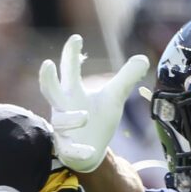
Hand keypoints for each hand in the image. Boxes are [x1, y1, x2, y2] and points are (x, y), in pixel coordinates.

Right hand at [38, 34, 148, 172]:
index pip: (68, 70)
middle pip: (49, 90)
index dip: (70, 54)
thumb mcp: (114, 97)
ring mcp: (62, 129)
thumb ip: (126, 78)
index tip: (76, 38)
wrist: (89, 153)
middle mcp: (62, 107)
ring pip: (59, 121)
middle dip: (46, 78)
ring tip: (86, 116)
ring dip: (71, 118)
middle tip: (47, 64)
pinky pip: (69, 149)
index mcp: (72, 91)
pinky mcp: (66, 148)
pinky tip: (90, 150)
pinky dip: (78, 150)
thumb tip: (143, 58)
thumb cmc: (97, 118)